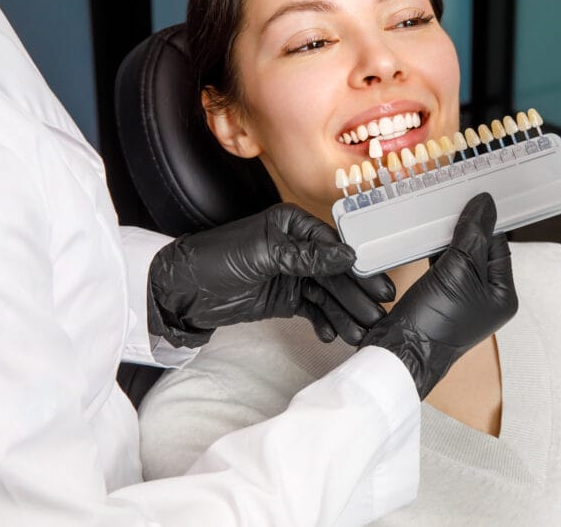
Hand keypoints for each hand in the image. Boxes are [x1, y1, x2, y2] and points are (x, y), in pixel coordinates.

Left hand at [147, 203, 393, 347]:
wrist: (182, 291)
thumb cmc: (217, 259)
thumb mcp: (264, 254)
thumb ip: (307, 258)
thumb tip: (347, 256)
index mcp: (294, 226)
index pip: (335, 248)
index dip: (358, 268)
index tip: (379, 286)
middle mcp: (297, 248)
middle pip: (336, 274)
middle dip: (356, 296)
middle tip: (377, 315)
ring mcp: (292, 275)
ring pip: (327, 295)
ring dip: (344, 314)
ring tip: (360, 334)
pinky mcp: (285, 298)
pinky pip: (313, 310)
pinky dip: (324, 322)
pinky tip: (333, 334)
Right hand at [360, 193, 517, 397]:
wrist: (401, 351)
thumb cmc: (436, 319)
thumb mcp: (459, 269)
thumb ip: (474, 234)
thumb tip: (485, 203)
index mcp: (503, 295)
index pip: (499, 245)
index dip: (485, 222)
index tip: (471, 197)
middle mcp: (486, 298)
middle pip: (480, 250)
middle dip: (466, 228)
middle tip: (452, 202)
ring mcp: (462, 299)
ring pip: (460, 256)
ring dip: (450, 238)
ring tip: (437, 217)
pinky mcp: (439, 298)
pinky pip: (443, 267)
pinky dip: (436, 251)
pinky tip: (425, 238)